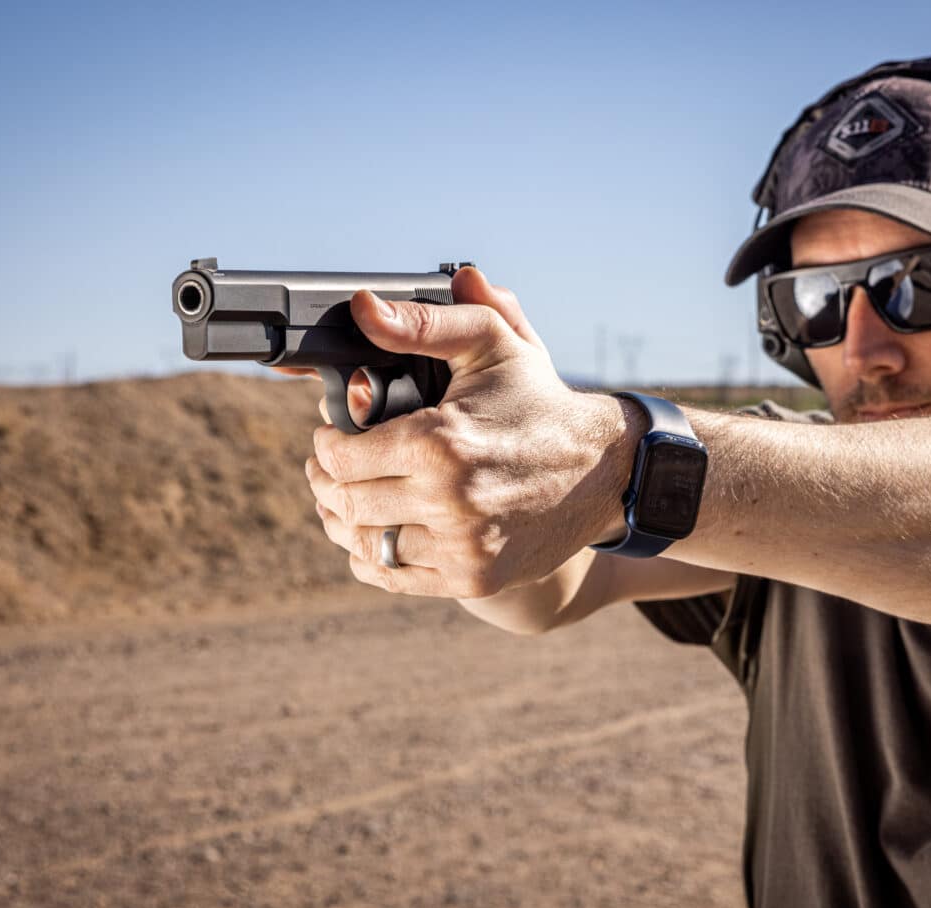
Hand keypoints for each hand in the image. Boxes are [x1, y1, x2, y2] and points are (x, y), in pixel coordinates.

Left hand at [301, 267, 632, 598]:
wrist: (603, 469)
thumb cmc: (539, 402)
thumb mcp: (490, 343)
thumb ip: (422, 323)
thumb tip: (364, 308)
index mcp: (441, 442)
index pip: (341, 457)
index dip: (326, 445)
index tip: (331, 437)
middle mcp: (449, 500)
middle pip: (347, 502)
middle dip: (327, 482)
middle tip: (329, 469)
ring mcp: (462, 546)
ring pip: (364, 544)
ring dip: (343, 521)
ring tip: (344, 501)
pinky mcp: (474, 577)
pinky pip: (393, 576)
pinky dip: (371, 557)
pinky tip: (376, 534)